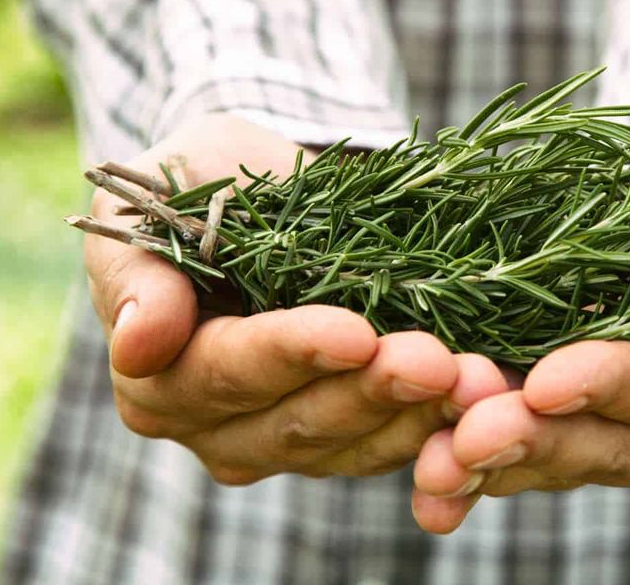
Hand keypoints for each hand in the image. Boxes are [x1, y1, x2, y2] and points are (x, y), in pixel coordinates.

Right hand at [85, 115, 508, 482]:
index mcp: (159, 377)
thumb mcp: (156, 196)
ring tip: (479, 378)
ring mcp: (285, 442)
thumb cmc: (203, 184)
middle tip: (439, 360)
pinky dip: (444, 422)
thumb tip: (140, 340)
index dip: (290, 354)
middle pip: (297, 422)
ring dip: (421, 414)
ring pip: (355, 444)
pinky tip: (490, 392)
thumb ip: (138, 269)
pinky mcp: (347, 439)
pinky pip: (396, 444)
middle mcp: (216, 428)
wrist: (270, 194)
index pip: (226, 371)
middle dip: (372, 390)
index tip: (354, 332)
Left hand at [410, 264, 629, 532]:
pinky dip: (471, 468)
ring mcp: (618, 442)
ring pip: (550, 461)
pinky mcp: (567, 435)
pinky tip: (426, 479)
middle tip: (465, 437)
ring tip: (431, 468)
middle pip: (600, 444)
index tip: (547, 382)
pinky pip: (518, 459)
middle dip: (531, 441)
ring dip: (487, 466)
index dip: (607, 386)